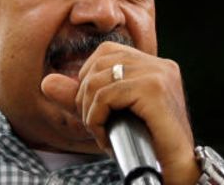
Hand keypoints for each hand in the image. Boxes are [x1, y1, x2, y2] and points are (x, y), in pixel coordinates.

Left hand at [42, 42, 199, 184]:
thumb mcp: (108, 118)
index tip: (92, 110)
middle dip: (85, 93)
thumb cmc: (147, 148)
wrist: (176, 173)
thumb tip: (47, 82)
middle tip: (92, 123)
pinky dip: (97, 117)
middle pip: (100, 60)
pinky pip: (108, 94)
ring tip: (99, 132)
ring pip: (101, 77)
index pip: (107, 51)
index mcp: (156, 66)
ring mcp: (160, 74)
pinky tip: (104, 136)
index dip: (88, 78)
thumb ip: (80, 98)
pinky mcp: (154, 89)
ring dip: (89, 109)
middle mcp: (161, 65)